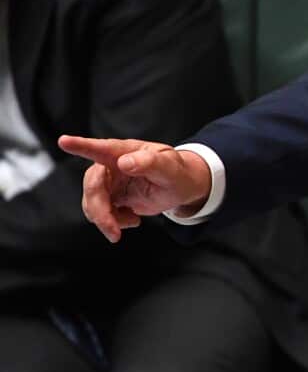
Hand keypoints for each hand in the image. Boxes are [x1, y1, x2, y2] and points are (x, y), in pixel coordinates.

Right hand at [58, 135, 212, 242]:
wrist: (180, 188)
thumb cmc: (177, 172)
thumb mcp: (170, 168)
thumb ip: (150, 163)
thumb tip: (125, 162)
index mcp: (126, 152)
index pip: (101, 148)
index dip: (81, 145)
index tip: (63, 140)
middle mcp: (112, 165)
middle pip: (92, 186)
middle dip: (99, 210)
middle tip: (114, 231)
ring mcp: (109, 181)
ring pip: (91, 203)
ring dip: (106, 220)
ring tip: (133, 222)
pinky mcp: (109, 196)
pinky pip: (99, 212)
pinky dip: (112, 222)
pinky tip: (132, 219)